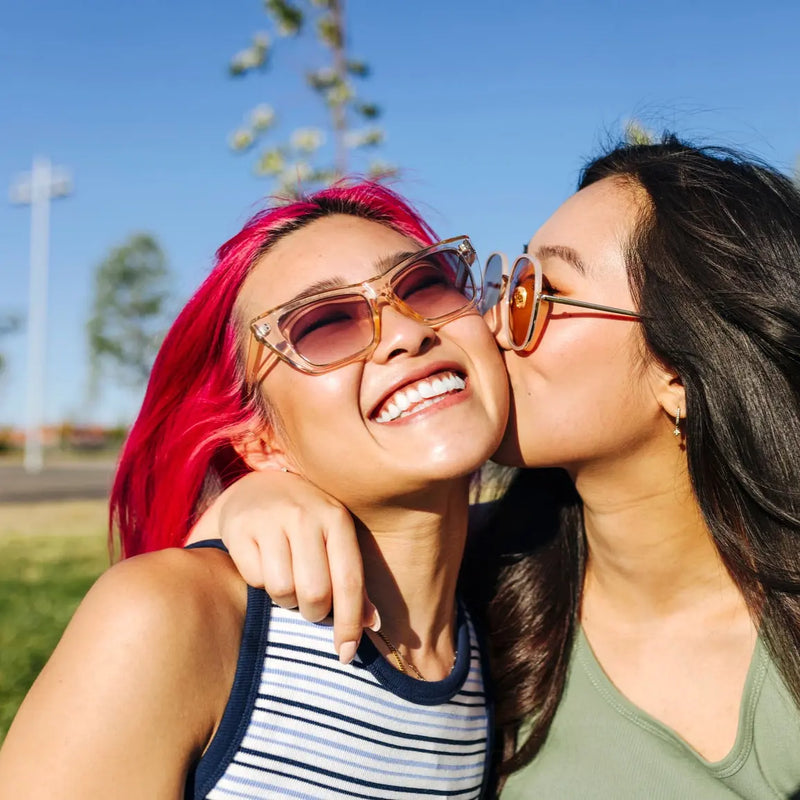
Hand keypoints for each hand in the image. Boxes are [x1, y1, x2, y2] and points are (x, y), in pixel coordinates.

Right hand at [187, 470, 377, 662]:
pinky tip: (264, 564)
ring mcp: (270, 519)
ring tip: (287, 581)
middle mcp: (305, 515)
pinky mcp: (240, 528)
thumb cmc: (307, 523)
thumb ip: (352, 580)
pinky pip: (254, 580)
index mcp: (337, 518)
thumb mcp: (335, 539)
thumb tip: (372, 626)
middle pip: (315, 593)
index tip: (346, 654)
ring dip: (285, 599)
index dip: (349, 623)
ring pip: (282, 591)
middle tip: (310, 607)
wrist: (260, 487)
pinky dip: (260, 583)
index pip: (349, 581)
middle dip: (314, 613)